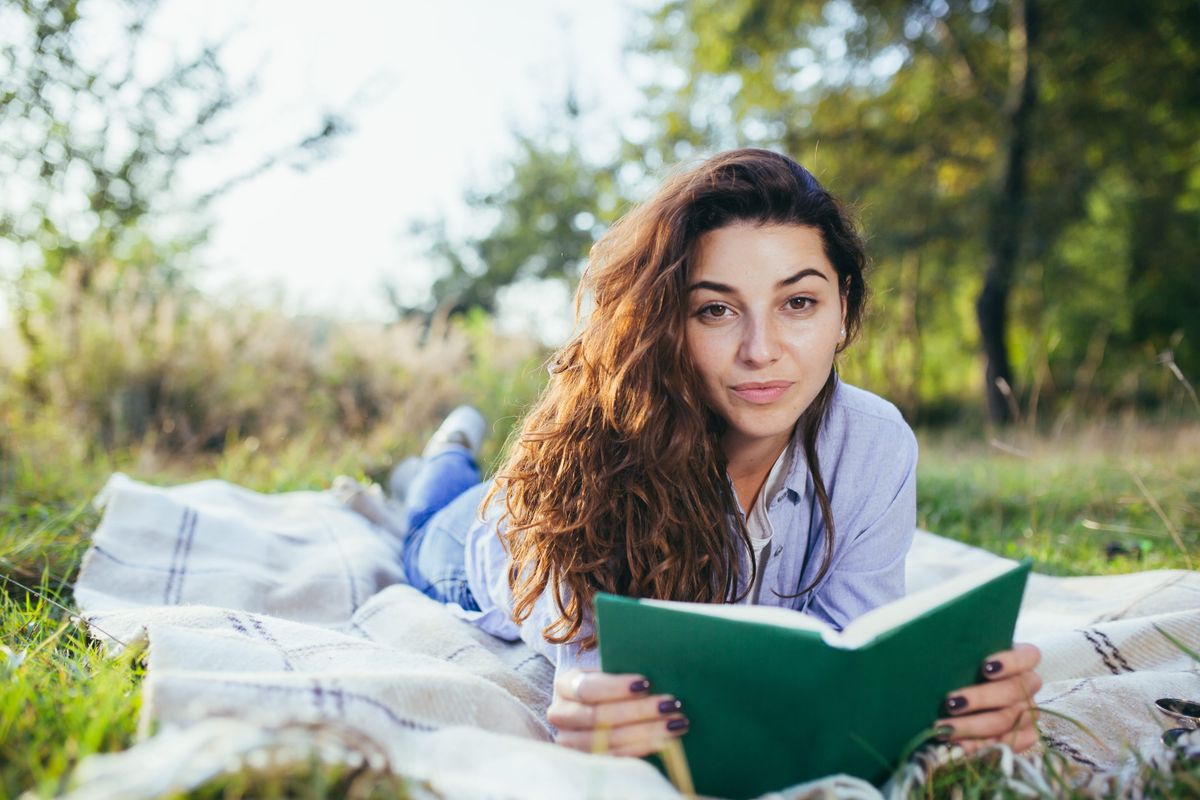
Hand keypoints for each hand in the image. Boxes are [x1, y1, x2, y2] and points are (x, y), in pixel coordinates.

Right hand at [548, 668, 688, 756]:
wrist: (595, 709)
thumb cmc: (609, 685)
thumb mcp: (610, 672)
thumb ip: (623, 670)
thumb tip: (655, 671)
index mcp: (565, 685)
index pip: (589, 688)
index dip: (617, 687)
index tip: (646, 683)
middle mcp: (561, 715)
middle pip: (600, 716)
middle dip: (639, 711)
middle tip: (670, 705)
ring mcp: (570, 742)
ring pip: (608, 740)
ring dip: (646, 732)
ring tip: (675, 724)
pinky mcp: (585, 762)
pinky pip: (614, 759)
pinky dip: (642, 749)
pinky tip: (665, 742)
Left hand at [936, 643, 1042, 754]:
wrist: (970, 690)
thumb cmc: (967, 667)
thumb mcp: (967, 656)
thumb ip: (963, 656)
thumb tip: (938, 656)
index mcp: (1024, 659)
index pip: (1028, 657)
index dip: (1010, 662)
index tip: (985, 668)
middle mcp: (1030, 685)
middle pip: (1011, 692)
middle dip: (979, 699)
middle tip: (950, 703)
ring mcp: (1030, 711)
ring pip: (1006, 720)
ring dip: (972, 726)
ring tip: (945, 728)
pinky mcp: (1026, 735)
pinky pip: (1010, 744)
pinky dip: (983, 746)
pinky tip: (961, 745)